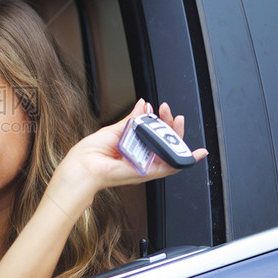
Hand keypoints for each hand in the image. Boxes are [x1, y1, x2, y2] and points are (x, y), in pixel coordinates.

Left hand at [54, 99, 207, 198]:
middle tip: (167, 111)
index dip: (161, 120)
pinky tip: (194, 153)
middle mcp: (141, 156)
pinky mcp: (147, 173)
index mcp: (133, 146)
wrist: (83, 166)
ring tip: (176, 120)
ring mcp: (145, 164)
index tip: (160, 107)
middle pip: (165, 140)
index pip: (154, 132)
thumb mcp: (114, 130)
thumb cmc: (90, 153)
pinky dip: (184, 161)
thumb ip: (132, 119)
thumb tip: (143, 105)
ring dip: (177, 135)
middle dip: (170, 124)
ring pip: (170, 151)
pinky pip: (169, 168)